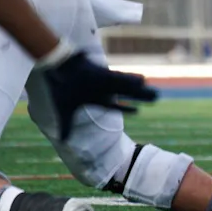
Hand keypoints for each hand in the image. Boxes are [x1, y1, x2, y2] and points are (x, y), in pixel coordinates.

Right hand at [41, 52, 158, 140]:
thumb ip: (66, 126)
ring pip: (127, 88)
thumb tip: (63, 140)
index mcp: (95, 98)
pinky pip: (121, 78)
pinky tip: (143, 81)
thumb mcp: (64, 111)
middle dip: (140, 98)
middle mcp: (104, 90)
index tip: (138, 111)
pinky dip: (131, 80)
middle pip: (127, 95)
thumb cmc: (60, 87)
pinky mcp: (105, 74)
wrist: (56, 70)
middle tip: (156, 99)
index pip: (114, 106)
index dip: (126, 109)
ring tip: (156, 94)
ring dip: (141, 91)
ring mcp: (106, 82)